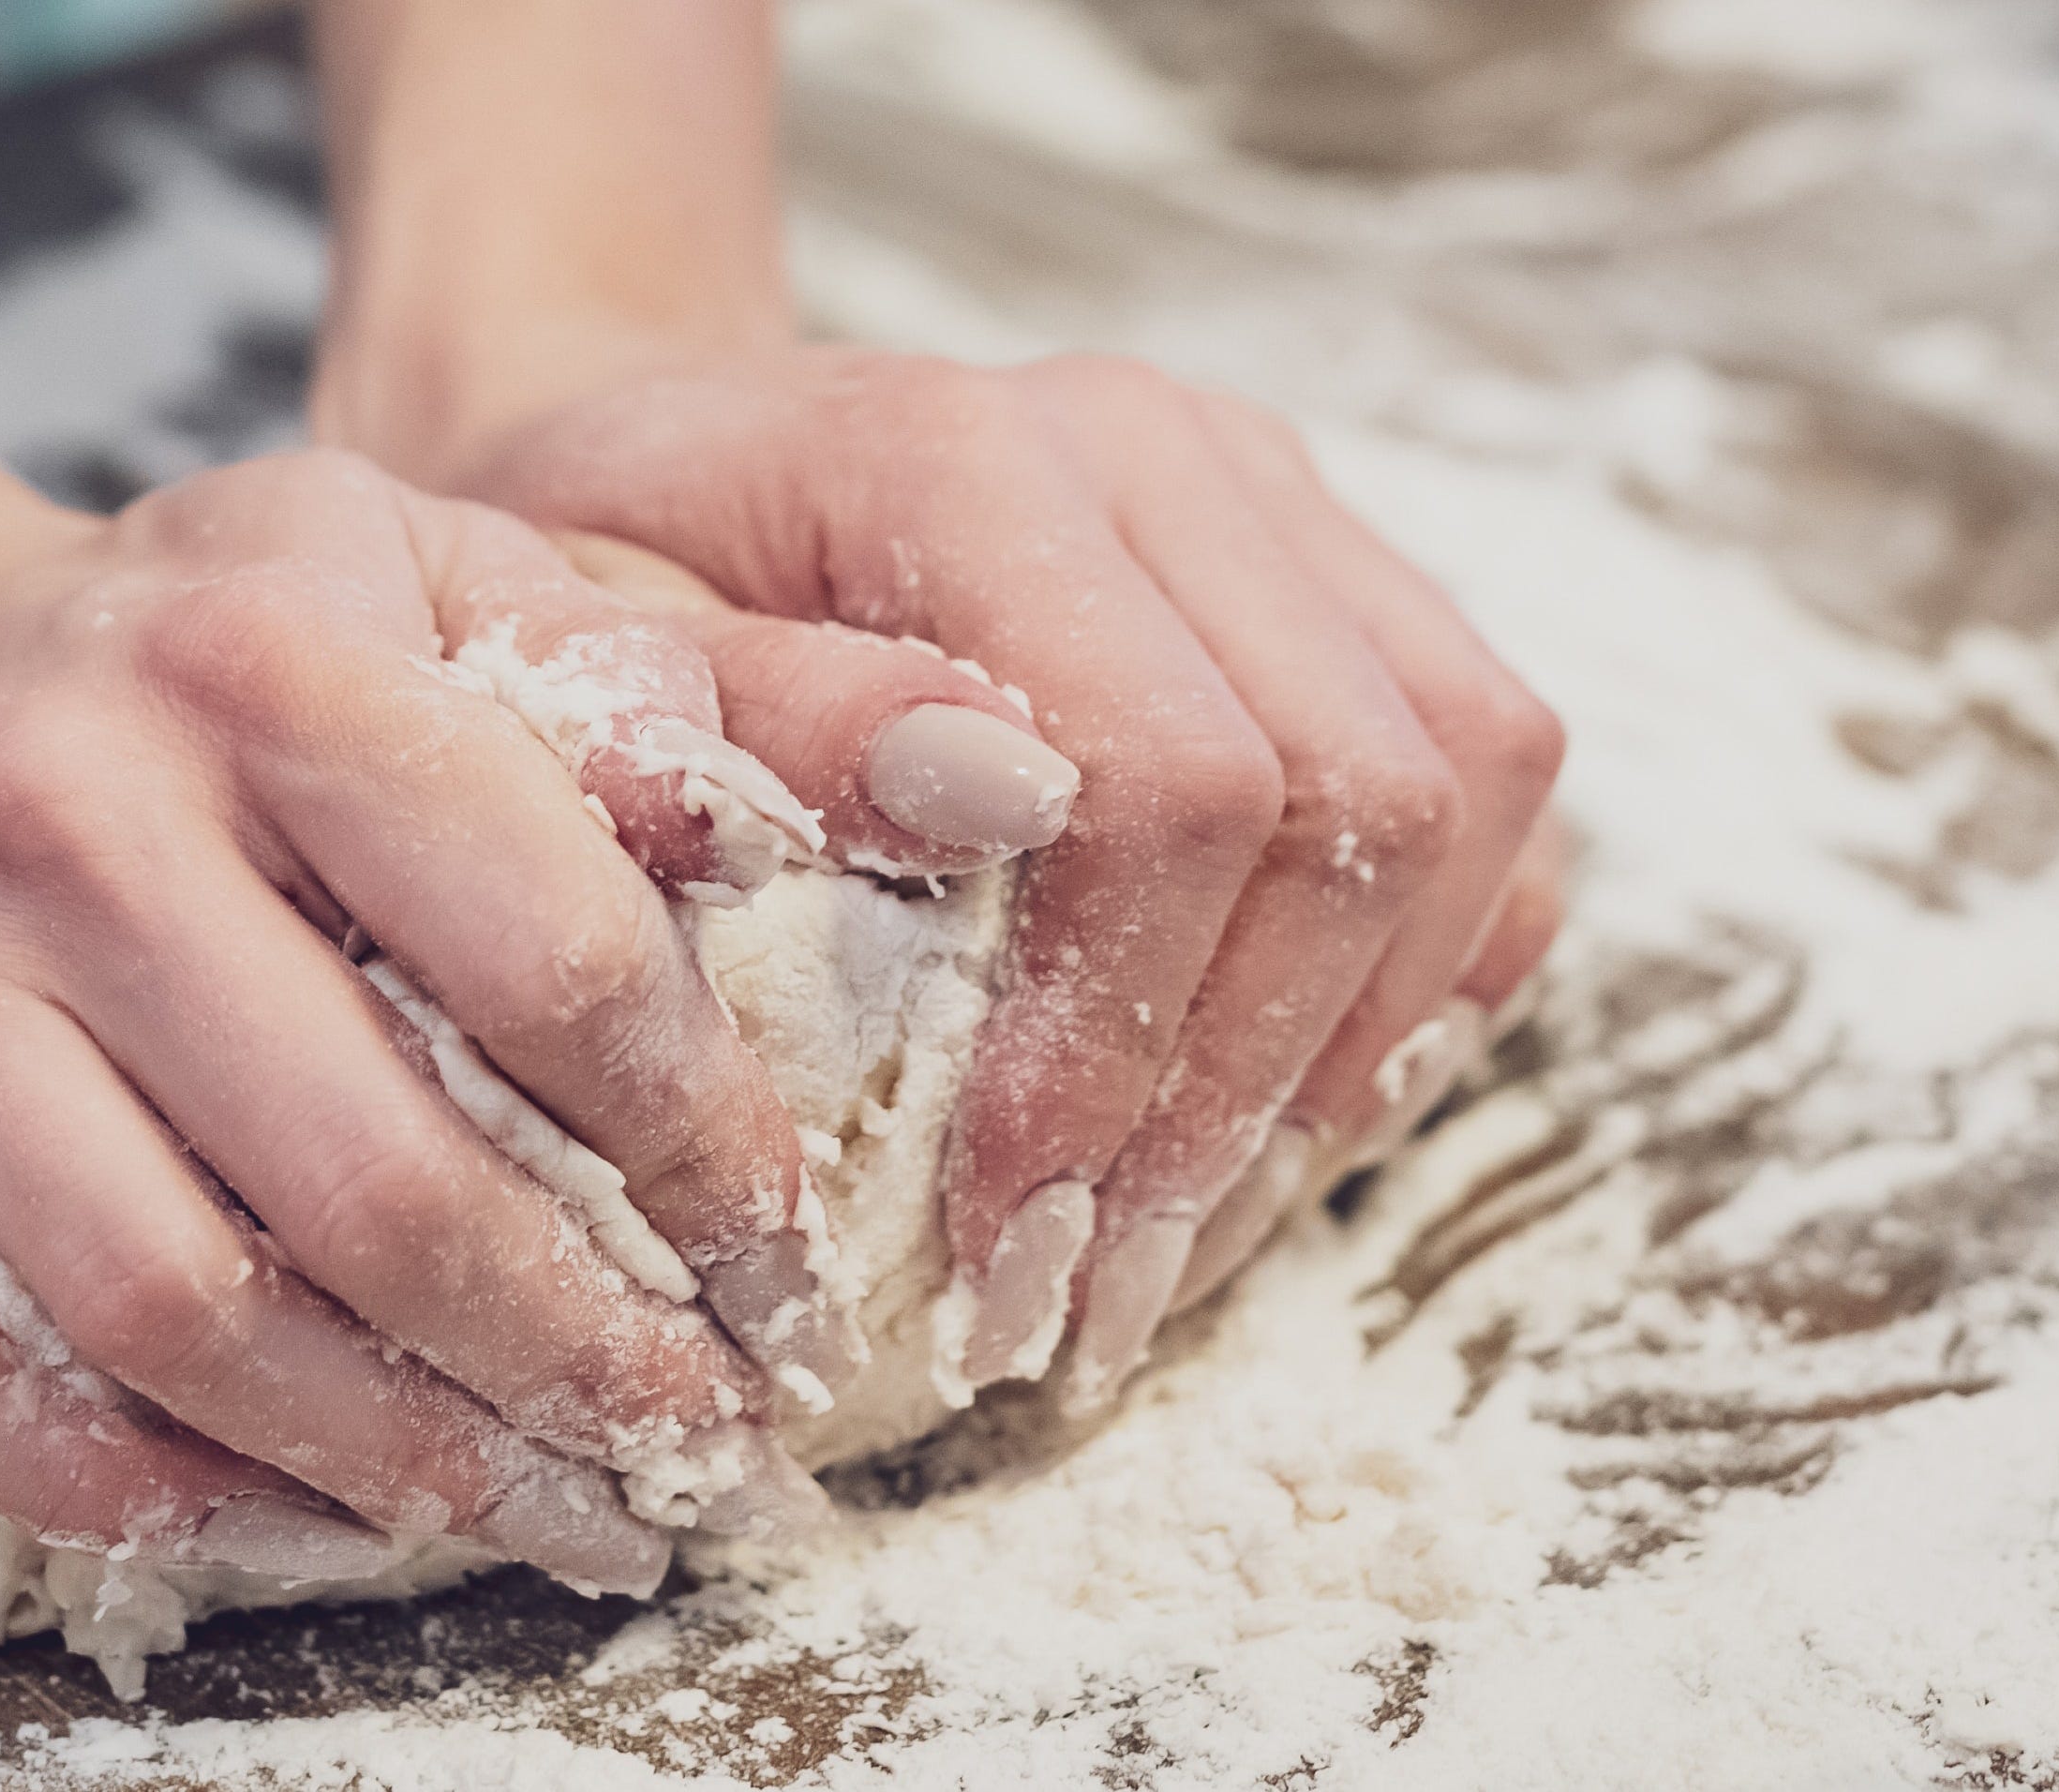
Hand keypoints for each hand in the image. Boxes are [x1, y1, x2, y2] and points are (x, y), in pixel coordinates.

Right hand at [0, 451, 1072, 1585]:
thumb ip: (740, 689)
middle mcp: (44, 789)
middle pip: (365, 1178)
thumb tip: (1018, 781)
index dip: (706, 1155)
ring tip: (528, 1516)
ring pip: (159, 1305)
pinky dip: (108, 1483)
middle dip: (573, 1364)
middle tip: (690, 1459)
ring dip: (378, 1464)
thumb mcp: (474, 594)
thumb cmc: (218, 664)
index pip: (549, 952)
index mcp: (262, 640)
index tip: (788, 1272)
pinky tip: (261, 1513)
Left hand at [451, 350, 1567, 1406]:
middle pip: (1352, 800)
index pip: (1168, 776)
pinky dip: (1416, 983)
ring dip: (1342, 1061)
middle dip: (1231, 1099)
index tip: (1003, 1244)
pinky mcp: (1342, 575)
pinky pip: (1488, 797)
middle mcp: (1163, 451)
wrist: (645, 465)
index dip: (1114, 1045)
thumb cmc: (579, 596)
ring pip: (1467, 795)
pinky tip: (1266, 1126)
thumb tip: (988, 793)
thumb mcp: (570, 669)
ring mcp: (1277, 501)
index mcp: (968, 456)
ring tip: (1172, 1249)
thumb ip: (750, 722)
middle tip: (1088, 1305)